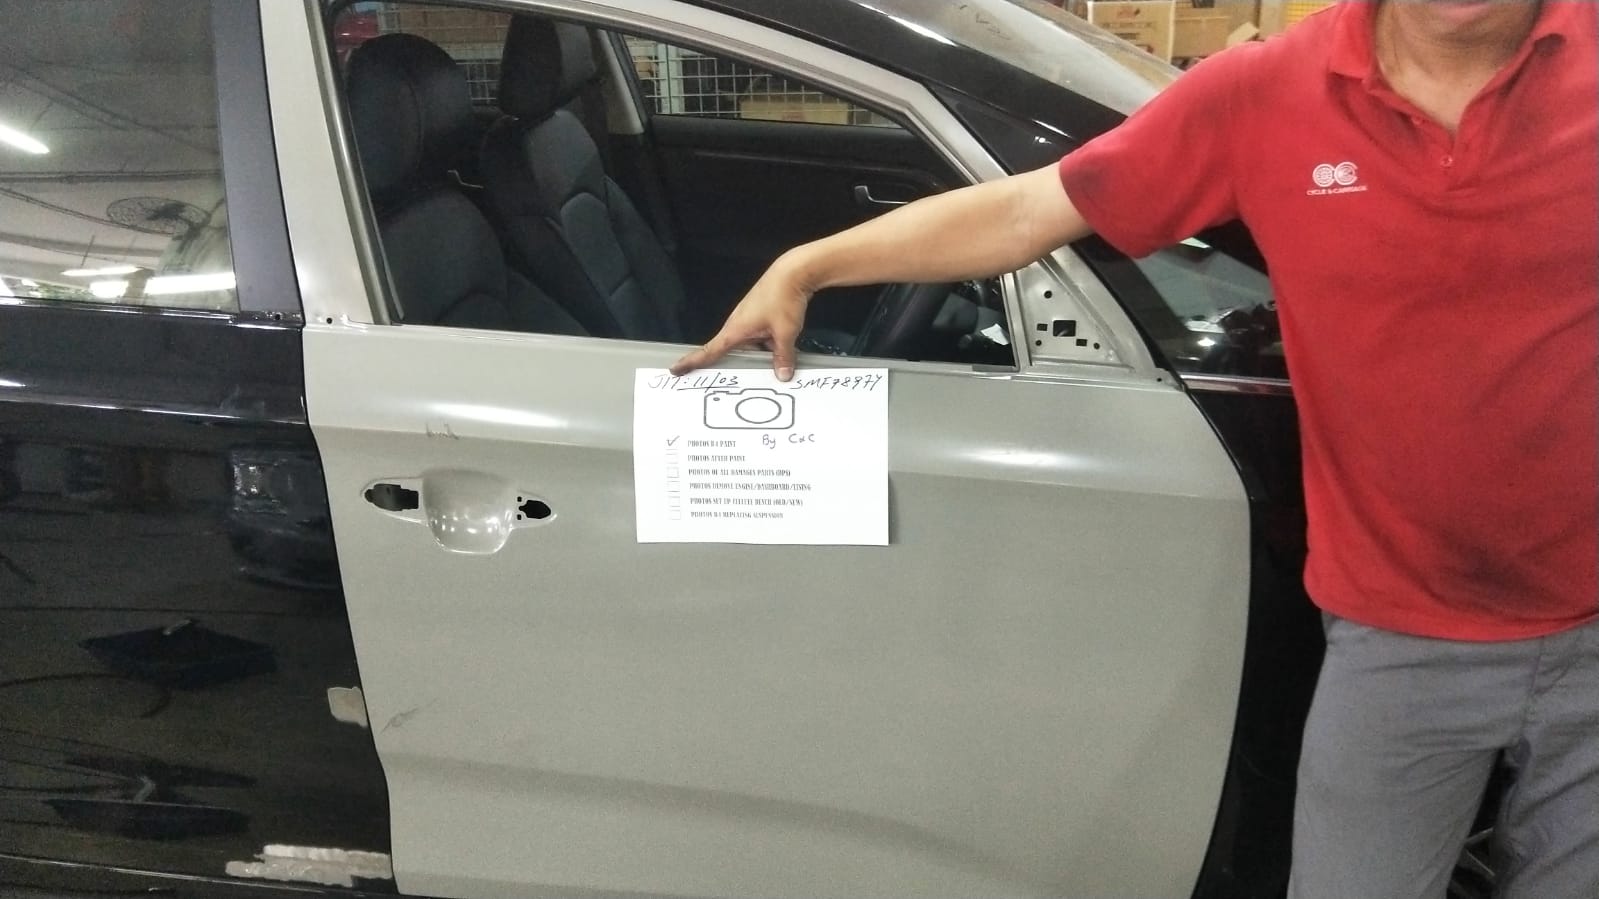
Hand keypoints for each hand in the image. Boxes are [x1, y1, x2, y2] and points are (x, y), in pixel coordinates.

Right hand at [670, 256, 812, 380]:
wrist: (795, 271)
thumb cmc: (783, 298)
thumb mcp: (785, 333)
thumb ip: (783, 357)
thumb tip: (782, 374)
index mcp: (735, 329)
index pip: (709, 351)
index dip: (692, 362)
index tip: (677, 369)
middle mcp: (739, 323)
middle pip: (734, 351)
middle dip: (741, 364)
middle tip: (743, 379)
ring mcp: (751, 316)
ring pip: (752, 344)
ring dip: (763, 353)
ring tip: (778, 367)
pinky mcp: (763, 312)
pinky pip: (762, 334)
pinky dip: (772, 343)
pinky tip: (788, 351)